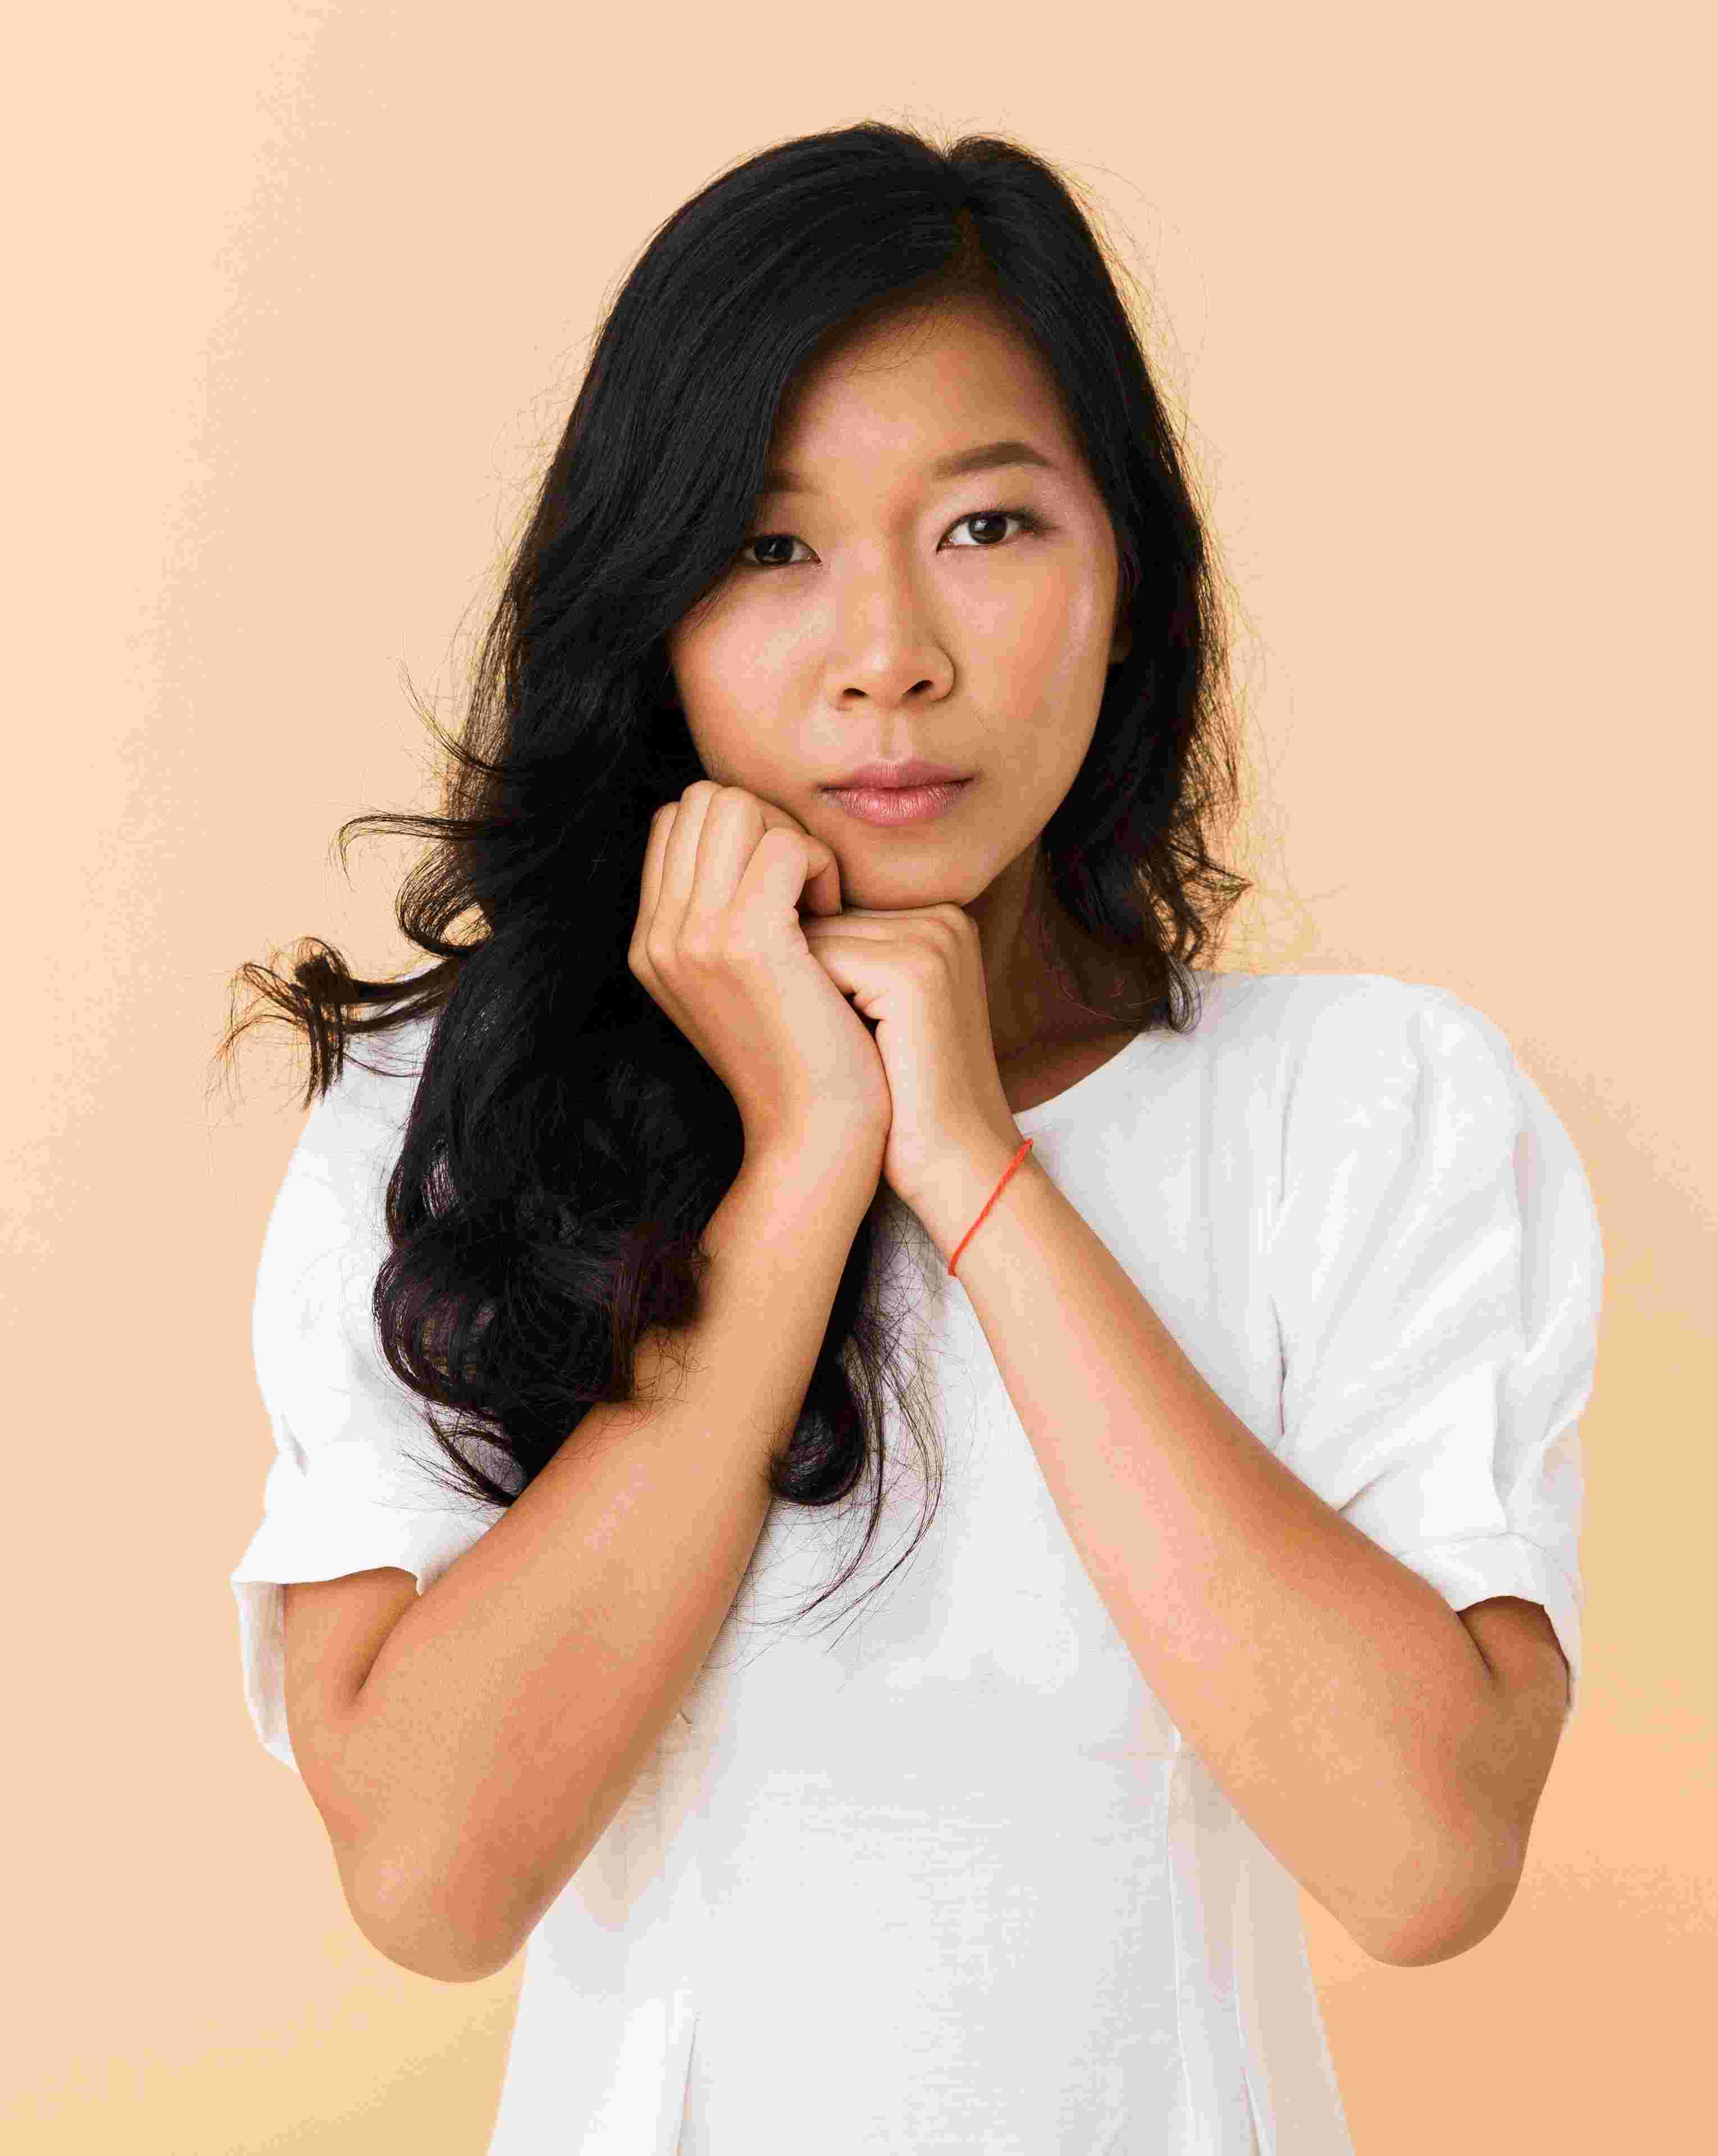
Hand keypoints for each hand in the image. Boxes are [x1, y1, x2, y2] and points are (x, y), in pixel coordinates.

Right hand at [628, 780, 892, 1165]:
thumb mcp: (744, 979)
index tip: (783, 891)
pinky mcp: (744, 942)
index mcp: (651, 942)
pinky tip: (833, 918)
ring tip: (819, 905)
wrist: (816, 1135)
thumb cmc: (804, 1054)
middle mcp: (658, 936)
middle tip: (806, 891)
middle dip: (767, 825)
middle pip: (704, 799)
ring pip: (738, 808)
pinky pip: (785, 845)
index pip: (679, 820)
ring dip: (793, 841)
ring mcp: (692, 937)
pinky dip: (821, 865)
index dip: (742, 832)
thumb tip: (754, 832)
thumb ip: (726, 912)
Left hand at [798, 903, 1023, 1220]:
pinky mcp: (915, 971)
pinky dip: (814, 1007)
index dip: (813, 977)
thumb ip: (846, 956)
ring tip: (851, 1051)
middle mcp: (944, 918)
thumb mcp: (878, 1009)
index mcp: (940, 920)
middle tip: (843, 1047)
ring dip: (808, 996)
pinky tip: (847, 1052)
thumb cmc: (905, 1096)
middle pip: (823, 921)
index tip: (841, 1033)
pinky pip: (820, 962)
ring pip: (814, 938)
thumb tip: (760, 921)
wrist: (956, 1164)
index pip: (835, 914)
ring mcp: (933, 940)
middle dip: (806, 982)